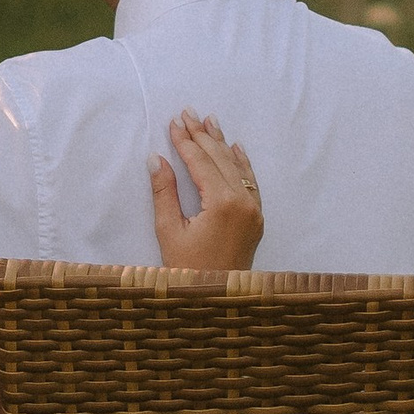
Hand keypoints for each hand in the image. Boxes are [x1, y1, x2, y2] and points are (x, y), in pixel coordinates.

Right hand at [150, 112, 263, 273]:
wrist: (217, 301)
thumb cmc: (188, 269)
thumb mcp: (169, 231)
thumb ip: (164, 192)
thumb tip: (156, 159)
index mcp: (223, 204)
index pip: (201, 163)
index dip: (185, 141)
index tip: (173, 122)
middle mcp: (244, 202)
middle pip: (220, 159)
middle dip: (202, 135)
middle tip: (188, 112)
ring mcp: (254, 210)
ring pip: (237, 167)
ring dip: (221, 142)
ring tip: (209, 120)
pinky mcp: (257, 218)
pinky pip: (251, 182)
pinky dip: (242, 162)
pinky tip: (235, 146)